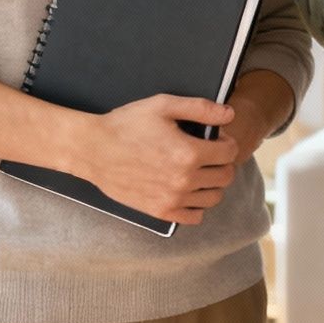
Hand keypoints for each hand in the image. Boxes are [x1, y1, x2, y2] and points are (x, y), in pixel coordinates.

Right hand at [71, 94, 239, 226]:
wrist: (93, 150)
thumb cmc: (126, 125)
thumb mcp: (163, 106)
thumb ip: (201, 108)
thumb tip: (229, 114)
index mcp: (189, 153)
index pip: (230, 153)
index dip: (226, 142)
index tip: (216, 139)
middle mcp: (184, 180)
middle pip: (226, 176)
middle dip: (223, 162)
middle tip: (209, 154)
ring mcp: (172, 199)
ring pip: (213, 198)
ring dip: (212, 184)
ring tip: (199, 171)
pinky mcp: (159, 211)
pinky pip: (194, 217)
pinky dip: (196, 205)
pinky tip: (187, 191)